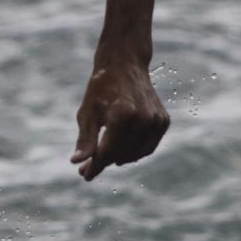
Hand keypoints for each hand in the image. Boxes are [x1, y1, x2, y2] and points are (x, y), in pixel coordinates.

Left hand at [70, 60, 168, 180]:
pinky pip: (149, 147)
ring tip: (105, 157)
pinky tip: (122, 150)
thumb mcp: (88, 112)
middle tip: (89, 167)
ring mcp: (156, 120)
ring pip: (137, 154)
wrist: (125, 65)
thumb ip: (85, 139)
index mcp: (123, 114)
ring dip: (120, 159)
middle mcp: (144, 118)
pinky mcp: (163, 121)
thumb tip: (77, 162)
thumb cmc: (101, 88)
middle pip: (122, 154)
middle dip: (104, 162)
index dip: (96, 165)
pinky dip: (135, 151)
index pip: (108, 150)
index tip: (85, 175)